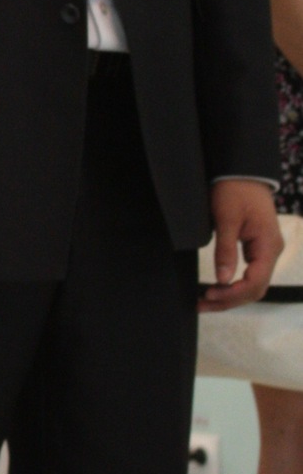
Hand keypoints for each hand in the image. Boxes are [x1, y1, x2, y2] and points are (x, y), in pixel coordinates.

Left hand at [199, 179, 282, 309]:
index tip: (209, 294)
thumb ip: (226, 250)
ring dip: (230, 296)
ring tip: (204, 302)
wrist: (242, 170)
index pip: (255, 282)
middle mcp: (272, 251)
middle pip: (255, 289)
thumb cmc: (235, 189)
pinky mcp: (257, 248)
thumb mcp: (226, 218)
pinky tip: (216, 289)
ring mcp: (266, 251)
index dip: (232, 294)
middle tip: (200, 304)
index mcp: (268, 245)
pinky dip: (233, 285)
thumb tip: (222, 279)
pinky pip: (249, 274)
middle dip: (229, 300)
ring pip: (252, 284)